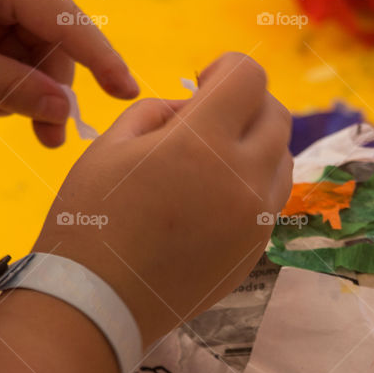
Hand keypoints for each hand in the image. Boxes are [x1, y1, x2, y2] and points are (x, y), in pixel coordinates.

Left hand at [0, 0, 138, 146]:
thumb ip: (15, 89)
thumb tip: (61, 110)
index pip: (67, 19)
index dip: (101, 59)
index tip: (127, 92)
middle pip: (48, 42)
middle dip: (42, 91)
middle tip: (45, 140)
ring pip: (26, 52)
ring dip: (7, 91)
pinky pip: (2, 50)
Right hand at [33, 52, 292, 346]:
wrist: (97, 305)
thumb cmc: (91, 222)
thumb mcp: (110, 146)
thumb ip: (159, 112)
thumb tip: (191, 109)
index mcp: (203, 145)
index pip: (250, 77)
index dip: (226, 67)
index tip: (202, 80)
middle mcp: (243, 181)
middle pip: (276, 115)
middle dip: (246, 103)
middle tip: (209, 115)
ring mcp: (255, 221)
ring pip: (282, 159)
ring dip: (256, 143)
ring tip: (211, 157)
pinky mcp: (255, 250)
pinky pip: (271, 200)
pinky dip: (253, 184)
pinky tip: (213, 195)